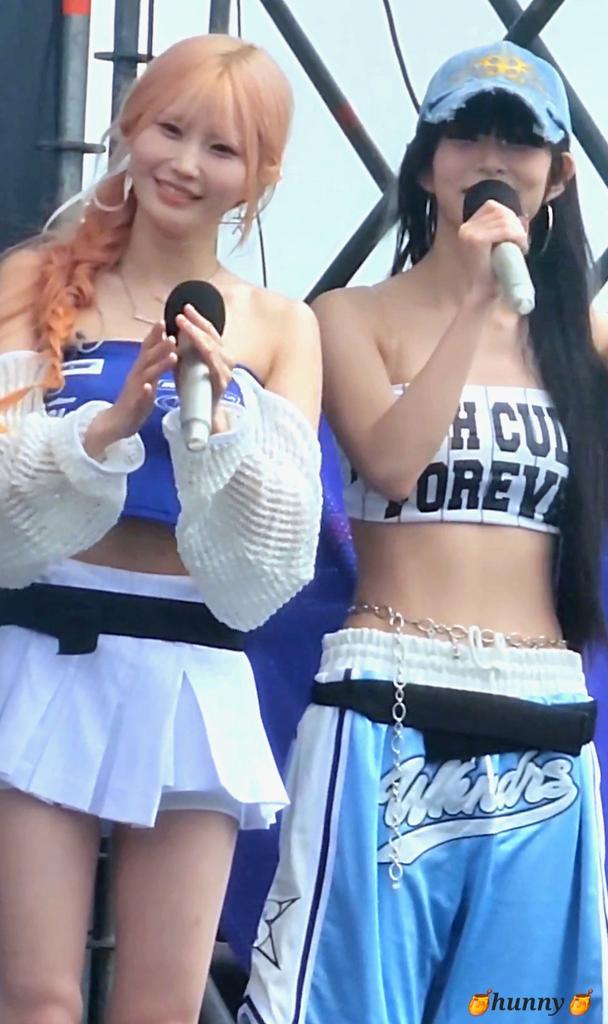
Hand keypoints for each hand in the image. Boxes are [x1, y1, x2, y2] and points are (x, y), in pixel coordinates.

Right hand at [84, 322, 176, 457]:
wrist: (116, 422)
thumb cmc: (135, 400)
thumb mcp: (147, 379)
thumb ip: (155, 365)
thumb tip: (167, 349)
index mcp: (141, 369)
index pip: (147, 348)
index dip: (155, 335)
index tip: (164, 321)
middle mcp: (136, 375)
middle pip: (148, 357)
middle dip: (160, 345)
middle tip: (173, 335)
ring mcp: (134, 390)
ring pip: (146, 374)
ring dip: (158, 364)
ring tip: (172, 356)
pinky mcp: (133, 405)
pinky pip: (139, 397)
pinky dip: (145, 391)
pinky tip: (150, 387)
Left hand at [173, 304, 233, 433]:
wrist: (202, 415)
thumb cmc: (194, 388)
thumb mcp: (187, 364)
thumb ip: (183, 349)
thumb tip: (171, 329)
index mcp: (218, 354)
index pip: (209, 332)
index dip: (198, 319)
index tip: (186, 308)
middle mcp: (226, 360)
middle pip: (212, 337)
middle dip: (196, 324)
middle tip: (181, 315)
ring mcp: (226, 371)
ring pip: (213, 348)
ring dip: (197, 335)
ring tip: (183, 326)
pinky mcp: (222, 383)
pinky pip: (213, 365)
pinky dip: (203, 354)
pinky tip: (194, 345)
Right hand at [458, 200, 528, 304]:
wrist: (484, 295)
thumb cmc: (492, 275)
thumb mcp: (500, 246)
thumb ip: (508, 229)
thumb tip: (522, 216)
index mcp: (469, 227)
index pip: (493, 207)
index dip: (510, 217)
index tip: (517, 235)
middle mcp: (466, 228)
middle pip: (500, 210)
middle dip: (516, 226)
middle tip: (521, 244)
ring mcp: (469, 233)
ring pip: (505, 219)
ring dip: (519, 233)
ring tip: (520, 248)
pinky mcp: (475, 240)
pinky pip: (505, 229)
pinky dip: (517, 237)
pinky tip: (519, 248)